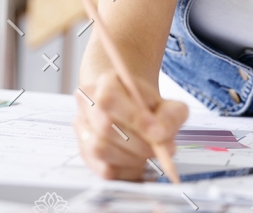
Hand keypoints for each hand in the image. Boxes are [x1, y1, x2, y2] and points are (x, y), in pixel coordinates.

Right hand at [74, 69, 188, 180]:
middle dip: (138, 143)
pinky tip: (139, 163)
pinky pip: (103, 169)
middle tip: (161, 149)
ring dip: (132, 158)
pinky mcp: (86, 153)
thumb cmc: (146, 105)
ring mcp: (83, 129)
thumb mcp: (165, 102)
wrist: (131, 107)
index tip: (158, 133)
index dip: (134, 118)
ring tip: (150, 154)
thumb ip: (169, 115)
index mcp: (105, 82)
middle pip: (105, 127)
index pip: (110, 99)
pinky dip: (126, 170)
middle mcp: (87, 104)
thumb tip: (161, 135)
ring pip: (100, 149)